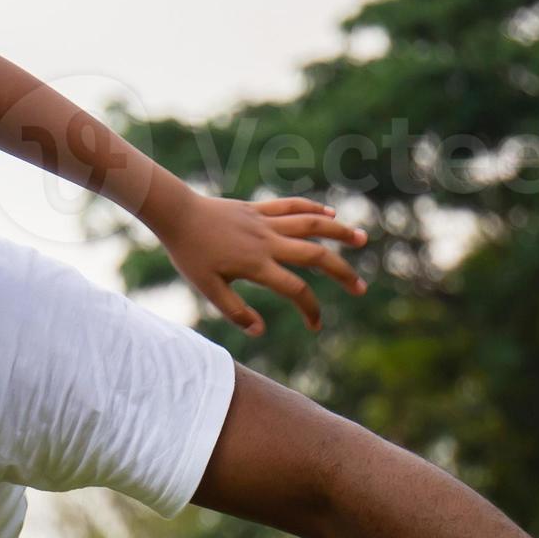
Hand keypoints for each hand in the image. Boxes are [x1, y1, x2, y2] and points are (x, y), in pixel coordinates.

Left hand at [155, 195, 367, 334]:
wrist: (176, 214)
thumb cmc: (189, 253)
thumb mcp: (207, 289)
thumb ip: (235, 311)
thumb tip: (262, 331)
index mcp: (256, 265)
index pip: (296, 290)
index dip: (310, 310)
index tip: (316, 326)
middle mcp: (267, 242)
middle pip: (315, 256)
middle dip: (342, 273)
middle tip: (361, 288)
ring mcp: (265, 222)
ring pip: (311, 224)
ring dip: (339, 231)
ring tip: (362, 239)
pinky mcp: (258, 208)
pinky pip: (291, 206)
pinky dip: (313, 208)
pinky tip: (330, 212)